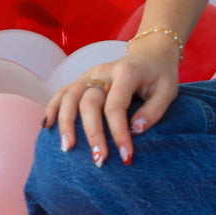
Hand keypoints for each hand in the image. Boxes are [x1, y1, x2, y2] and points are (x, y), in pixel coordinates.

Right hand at [41, 47, 180, 166]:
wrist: (150, 54)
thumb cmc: (160, 75)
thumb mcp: (168, 90)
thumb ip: (154, 110)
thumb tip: (135, 131)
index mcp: (126, 72)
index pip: (116, 106)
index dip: (119, 133)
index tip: (126, 156)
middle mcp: (103, 71)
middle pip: (89, 102)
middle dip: (92, 133)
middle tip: (98, 160)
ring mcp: (90, 74)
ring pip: (70, 97)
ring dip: (66, 123)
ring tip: (67, 147)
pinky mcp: (82, 79)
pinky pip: (62, 92)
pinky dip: (52, 108)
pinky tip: (47, 126)